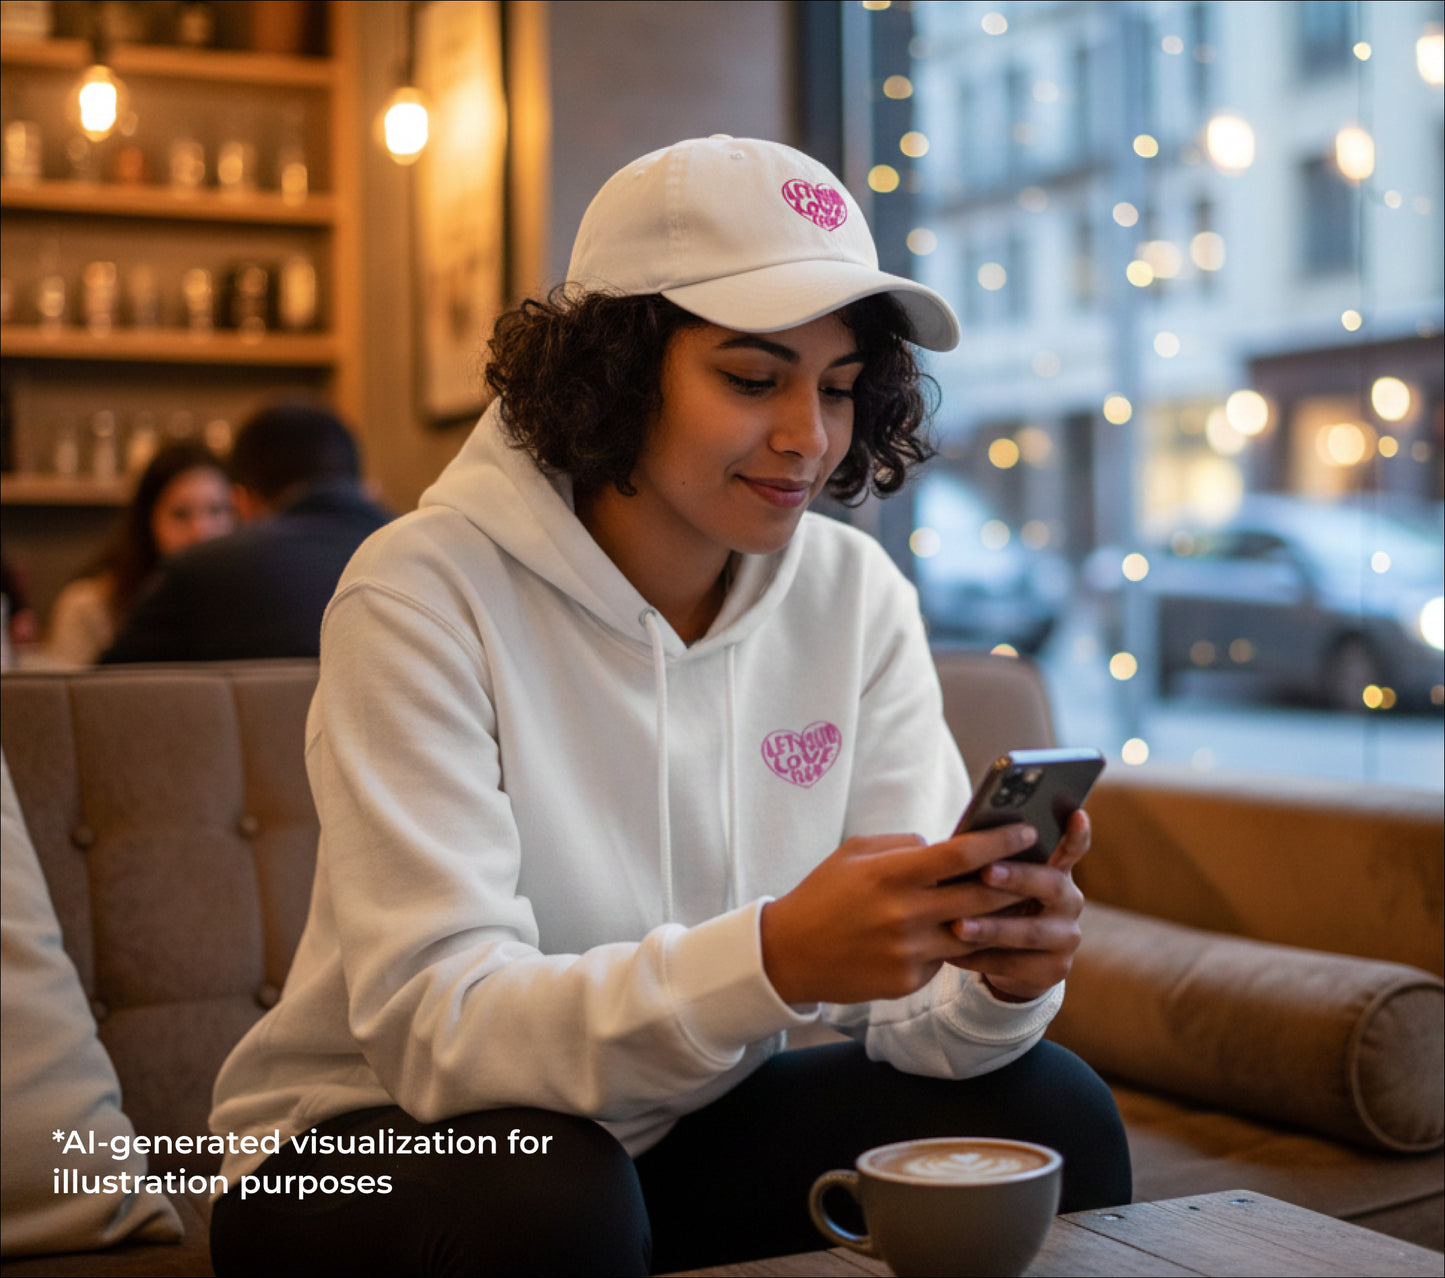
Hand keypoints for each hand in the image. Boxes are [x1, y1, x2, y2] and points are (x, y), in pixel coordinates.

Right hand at [760, 823, 1040, 1005]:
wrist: (789, 954)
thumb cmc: (824, 894)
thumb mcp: (855, 853)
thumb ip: (903, 846)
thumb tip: (944, 847)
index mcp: (891, 874)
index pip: (960, 854)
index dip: (999, 841)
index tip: (1025, 831)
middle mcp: (904, 913)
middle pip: (980, 895)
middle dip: (1014, 879)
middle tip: (1037, 867)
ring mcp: (909, 951)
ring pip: (974, 932)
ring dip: (997, 917)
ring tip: (1015, 902)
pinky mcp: (909, 980)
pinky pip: (946, 958)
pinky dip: (956, 944)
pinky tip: (964, 933)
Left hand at [947, 810, 1089, 1002]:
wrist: (1007, 962)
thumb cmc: (993, 904)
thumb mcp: (996, 882)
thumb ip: (991, 862)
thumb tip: (956, 841)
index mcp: (1057, 870)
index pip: (1074, 847)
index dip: (1076, 833)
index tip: (1076, 814)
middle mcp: (1070, 900)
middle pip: (1050, 884)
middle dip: (1017, 877)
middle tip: (986, 872)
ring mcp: (1067, 937)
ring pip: (1031, 932)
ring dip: (992, 927)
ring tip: (958, 925)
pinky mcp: (1054, 970)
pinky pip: (1015, 965)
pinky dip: (980, 958)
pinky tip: (951, 954)